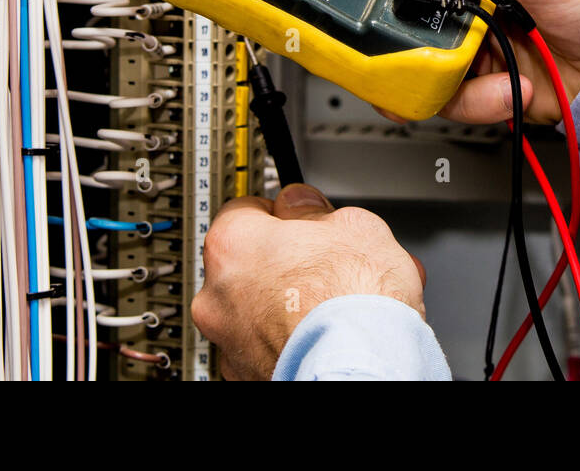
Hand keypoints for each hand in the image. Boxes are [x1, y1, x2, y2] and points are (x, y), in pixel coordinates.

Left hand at [190, 183, 426, 379]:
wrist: (362, 366)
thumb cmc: (354, 302)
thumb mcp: (352, 226)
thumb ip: (315, 210)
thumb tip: (304, 206)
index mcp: (233, 244)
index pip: (244, 210)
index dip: (281, 213)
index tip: (301, 217)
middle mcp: (217, 294)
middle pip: (247, 263)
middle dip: (284, 262)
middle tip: (325, 264)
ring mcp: (228, 339)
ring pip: (254, 308)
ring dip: (286, 303)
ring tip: (335, 305)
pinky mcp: (246, 374)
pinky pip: (265, 344)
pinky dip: (289, 338)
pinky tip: (325, 334)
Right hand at [363, 0, 579, 123]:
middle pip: (388, 9)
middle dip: (405, 36)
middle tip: (432, 40)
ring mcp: (465, 30)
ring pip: (408, 60)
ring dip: (445, 75)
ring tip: (488, 66)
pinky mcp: (476, 74)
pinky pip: (441, 97)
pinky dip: (472, 100)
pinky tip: (508, 85)